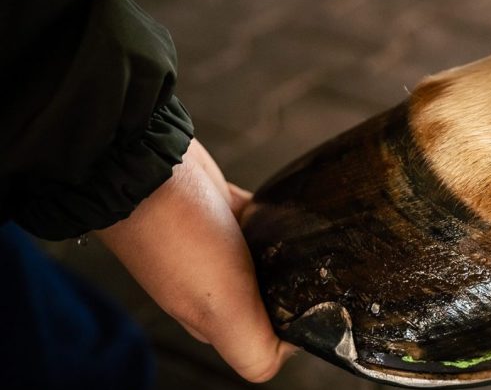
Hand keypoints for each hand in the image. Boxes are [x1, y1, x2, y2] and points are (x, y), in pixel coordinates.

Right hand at [96, 139, 295, 381]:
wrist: (146, 167)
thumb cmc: (177, 235)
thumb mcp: (220, 308)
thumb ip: (252, 348)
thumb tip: (292, 351)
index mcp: (211, 318)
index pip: (263, 342)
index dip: (292, 328)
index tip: (315, 302)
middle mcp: (211, 286)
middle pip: (268, 299)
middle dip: (295, 285)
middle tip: (317, 266)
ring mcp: (216, 248)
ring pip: (267, 259)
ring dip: (290, 250)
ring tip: (311, 237)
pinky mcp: (220, 211)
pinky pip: (260, 220)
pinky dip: (277, 217)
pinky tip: (291, 211)